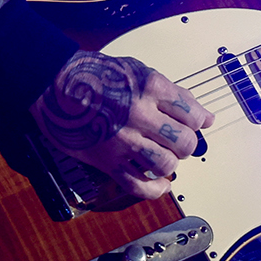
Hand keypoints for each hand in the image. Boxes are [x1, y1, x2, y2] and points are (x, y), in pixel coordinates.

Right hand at [29, 52, 215, 200]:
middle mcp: (141, 115)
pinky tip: (160, 183)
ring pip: (167, 164)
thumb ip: (175, 94)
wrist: (56, 84)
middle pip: (185, 142)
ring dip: (171, 163)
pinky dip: (155, 189)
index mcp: (151, 88)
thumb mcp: (140, 70)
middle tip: (178, 140)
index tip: (194, 123)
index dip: (198, 121)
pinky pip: (139, 185)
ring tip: (164, 155)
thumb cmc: (97, 75)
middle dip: (186, 143)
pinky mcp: (108, 160)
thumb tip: (205, 116)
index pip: (193, 114)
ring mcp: (124, 140)